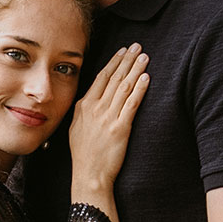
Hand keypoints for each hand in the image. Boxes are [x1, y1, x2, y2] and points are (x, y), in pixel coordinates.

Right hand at [68, 44, 149, 217]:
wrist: (89, 176)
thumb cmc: (84, 155)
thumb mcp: (76, 128)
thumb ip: (84, 112)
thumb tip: (91, 99)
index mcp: (83, 106)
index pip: (100, 77)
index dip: (113, 62)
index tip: (122, 51)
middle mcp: (94, 109)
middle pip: (113, 78)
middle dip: (126, 59)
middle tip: (137, 46)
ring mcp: (107, 117)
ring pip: (123, 87)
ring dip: (135, 69)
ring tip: (145, 56)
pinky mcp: (120, 128)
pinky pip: (132, 103)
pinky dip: (139, 89)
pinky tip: (146, 77)